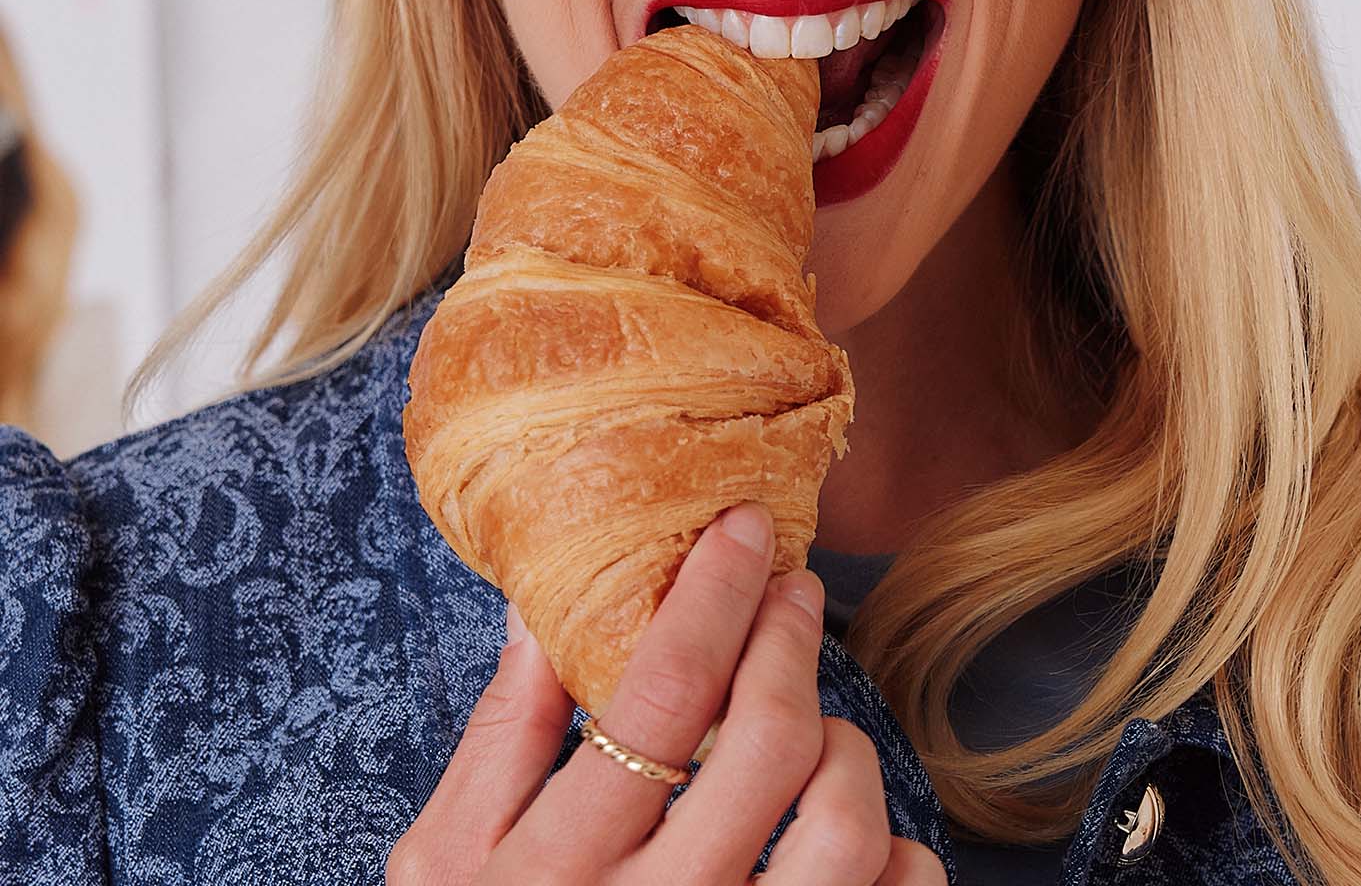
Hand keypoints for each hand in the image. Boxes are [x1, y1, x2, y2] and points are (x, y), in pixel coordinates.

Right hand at [387, 501, 946, 884]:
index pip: (661, 693)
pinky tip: (854, 831)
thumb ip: (500, 736)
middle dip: (789, 640)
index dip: (715, 592)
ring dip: (846, 748)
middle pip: (769, 742)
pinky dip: (896, 852)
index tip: (745, 527)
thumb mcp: (445, 866)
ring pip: (847, 827)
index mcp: (560, 870)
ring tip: (818, 726)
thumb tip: (543, 603)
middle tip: (792, 591)